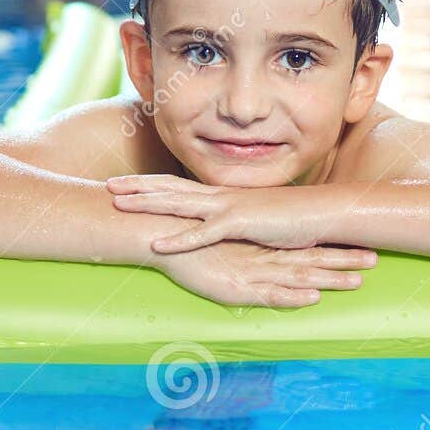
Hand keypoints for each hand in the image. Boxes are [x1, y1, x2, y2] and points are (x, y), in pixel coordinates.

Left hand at [107, 174, 328, 252]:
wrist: (323, 212)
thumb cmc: (293, 217)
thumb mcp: (256, 218)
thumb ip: (236, 220)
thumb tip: (220, 225)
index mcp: (223, 196)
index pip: (179, 186)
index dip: (150, 184)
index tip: (125, 183)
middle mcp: (221, 197)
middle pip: (171, 189)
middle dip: (138, 187)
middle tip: (107, 186)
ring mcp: (229, 208)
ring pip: (179, 205)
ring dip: (148, 204)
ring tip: (119, 205)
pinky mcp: (240, 225)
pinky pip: (204, 235)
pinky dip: (179, 241)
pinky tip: (156, 246)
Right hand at [155, 238, 376, 307]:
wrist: (160, 234)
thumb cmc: (191, 242)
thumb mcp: (226, 245)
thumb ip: (245, 249)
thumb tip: (260, 250)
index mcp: (264, 248)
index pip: (307, 248)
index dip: (336, 248)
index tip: (364, 247)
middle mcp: (264, 257)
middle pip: (312, 258)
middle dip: (345, 259)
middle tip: (377, 260)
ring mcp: (253, 270)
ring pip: (299, 275)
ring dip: (329, 278)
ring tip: (358, 281)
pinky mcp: (237, 285)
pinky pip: (270, 294)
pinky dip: (292, 296)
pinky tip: (312, 298)